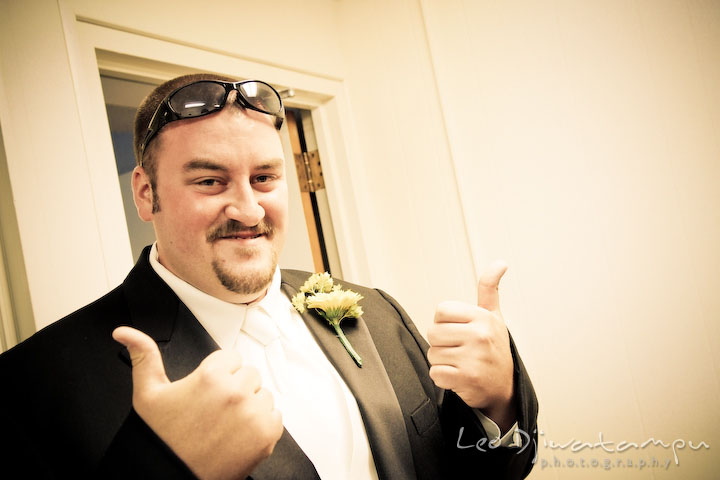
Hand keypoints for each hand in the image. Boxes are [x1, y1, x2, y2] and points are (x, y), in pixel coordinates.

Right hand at [112, 326, 282, 479]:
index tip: (207, 391)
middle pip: (250, 374)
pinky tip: (238, 434)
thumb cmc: (160, 438)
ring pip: (263, 395)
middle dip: (235, 388)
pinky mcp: (265, 436)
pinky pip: (275, 417)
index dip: (219, 374)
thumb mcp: (147, 394)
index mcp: (211, 377)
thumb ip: (143, 356)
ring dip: (250, 405)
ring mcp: (253, 415)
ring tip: (225, 423)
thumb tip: (124, 333)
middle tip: (215, 409)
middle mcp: (235, 393)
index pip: (232, 358)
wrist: (169, 477)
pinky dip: (262, 425)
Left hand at [427, 261, 515, 430]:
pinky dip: (442, 378)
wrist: (503, 387)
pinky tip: (458, 376)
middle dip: (441, 343)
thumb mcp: (494, 316)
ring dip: (442, 361)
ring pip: (432, 354)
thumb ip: (489, 289)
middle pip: (433, 332)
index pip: (441, 310)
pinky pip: (435, 373)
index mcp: (483, 317)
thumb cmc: (494, 348)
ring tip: (460, 362)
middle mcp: (479, 336)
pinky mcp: (465, 379)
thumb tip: (500, 262)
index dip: (445, 322)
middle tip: (460, 349)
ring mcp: (473, 358)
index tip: (459, 330)